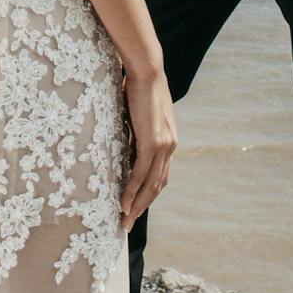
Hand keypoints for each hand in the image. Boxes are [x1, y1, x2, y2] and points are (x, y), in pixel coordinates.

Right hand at [119, 65, 176, 232]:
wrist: (147, 70)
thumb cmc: (139, 86)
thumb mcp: (141, 114)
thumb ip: (138, 131)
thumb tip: (126, 141)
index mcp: (169, 140)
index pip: (160, 174)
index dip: (149, 192)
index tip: (136, 206)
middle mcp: (170, 146)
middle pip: (157, 185)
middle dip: (143, 205)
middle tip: (128, 222)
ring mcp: (163, 146)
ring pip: (150, 185)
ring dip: (137, 204)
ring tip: (124, 219)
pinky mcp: (152, 143)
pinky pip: (140, 174)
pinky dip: (131, 191)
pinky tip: (123, 203)